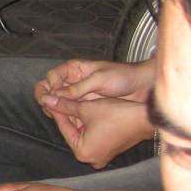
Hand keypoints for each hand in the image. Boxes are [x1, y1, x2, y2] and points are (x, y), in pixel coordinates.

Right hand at [33, 58, 154, 108]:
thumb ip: (77, 88)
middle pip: (51, 89)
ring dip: (55, 108)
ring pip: (59, 102)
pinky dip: (66, 116)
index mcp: (75, 69)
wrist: (142, 86)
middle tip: (50, 109)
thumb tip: (54, 96)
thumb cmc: (123, 77)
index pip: (52, 76)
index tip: (51, 96)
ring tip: (58, 116)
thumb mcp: (99, 80)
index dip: (49, 86)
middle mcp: (74, 81)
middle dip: (48, 98)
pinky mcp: (85, 105)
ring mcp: (79, 94)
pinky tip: (68, 121)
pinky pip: (70, 110)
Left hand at [40, 93, 152, 167]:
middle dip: (69, 116)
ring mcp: (102, 156)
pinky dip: (90, 125)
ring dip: (79, 119)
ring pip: (84, 133)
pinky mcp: (110, 151)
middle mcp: (91, 159)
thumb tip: (46, 100)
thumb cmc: (117, 115)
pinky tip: (87, 111)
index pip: (64, 127)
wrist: (145, 119)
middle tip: (59, 100)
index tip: (51, 100)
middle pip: (74, 132)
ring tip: (72, 103)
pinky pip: (94, 137)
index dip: (57, 111)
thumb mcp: (86, 108)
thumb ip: (65, 105)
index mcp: (82, 152)